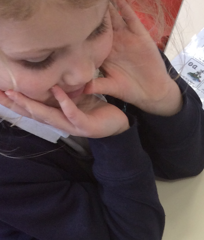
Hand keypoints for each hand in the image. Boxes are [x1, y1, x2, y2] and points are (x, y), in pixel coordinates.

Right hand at [0, 86, 128, 137]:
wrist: (119, 123)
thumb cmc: (96, 109)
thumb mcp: (75, 97)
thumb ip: (60, 90)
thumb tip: (47, 75)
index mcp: (56, 115)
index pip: (31, 108)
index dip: (14, 101)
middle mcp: (60, 122)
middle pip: (33, 114)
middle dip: (15, 104)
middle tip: (0, 94)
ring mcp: (72, 126)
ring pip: (48, 116)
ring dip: (32, 105)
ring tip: (17, 93)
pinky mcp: (85, 127)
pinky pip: (72, 114)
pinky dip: (64, 102)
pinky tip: (56, 92)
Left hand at [84, 0, 182, 115]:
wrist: (153, 93)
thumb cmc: (131, 91)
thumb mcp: (112, 88)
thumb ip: (98, 85)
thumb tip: (81, 89)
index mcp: (103, 52)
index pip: (89, 35)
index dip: (80, 25)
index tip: (68, 16)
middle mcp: (113, 41)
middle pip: (100, 21)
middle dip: (92, 11)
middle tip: (80, 1)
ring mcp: (126, 36)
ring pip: (113, 15)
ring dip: (106, 5)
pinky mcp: (139, 34)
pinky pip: (130, 17)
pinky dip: (124, 5)